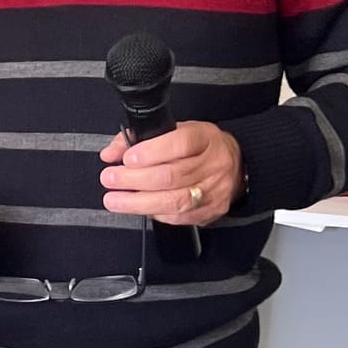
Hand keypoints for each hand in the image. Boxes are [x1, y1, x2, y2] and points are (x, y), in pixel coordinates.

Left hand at [99, 121, 243, 225]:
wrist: (236, 167)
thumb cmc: (201, 147)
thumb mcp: (176, 131)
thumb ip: (140, 138)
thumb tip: (111, 152)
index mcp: (205, 139)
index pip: (181, 144)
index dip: (152, 152)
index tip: (127, 159)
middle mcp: (213, 165)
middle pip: (172, 176)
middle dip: (134, 179)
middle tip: (110, 179)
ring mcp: (213, 191)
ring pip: (173, 200)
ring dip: (138, 202)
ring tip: (115, 200)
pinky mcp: (209, 212)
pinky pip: (177, 217)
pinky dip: (153, 212)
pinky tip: (138, 207)